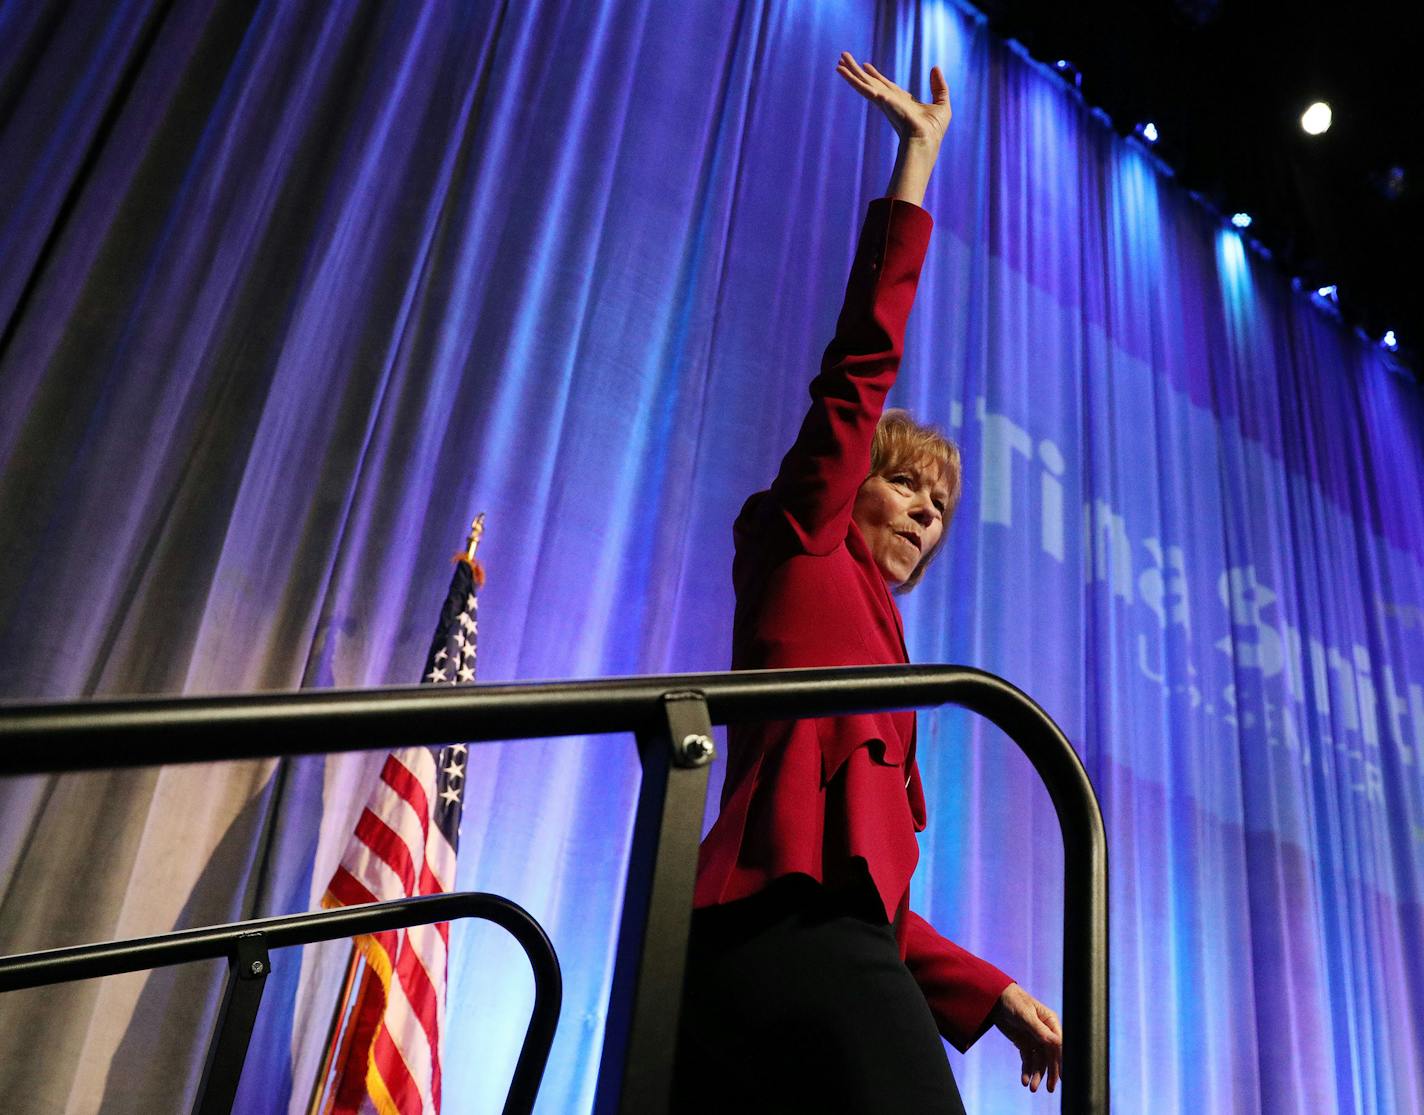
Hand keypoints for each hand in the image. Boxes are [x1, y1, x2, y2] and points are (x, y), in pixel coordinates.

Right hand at [834, 52, 950, 151]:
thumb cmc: (934, 130)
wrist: (925, 140)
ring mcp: (883, 100)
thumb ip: (939, 86)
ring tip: (839, 61)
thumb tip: (935, 67)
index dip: (875, 75)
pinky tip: (842, 71)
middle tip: (845, 59)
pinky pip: (863, 87)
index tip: (866, 66)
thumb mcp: (942, 103)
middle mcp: (889, 100)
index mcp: (901, 101)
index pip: (885, 85)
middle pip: (870, 82)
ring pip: (863, 83)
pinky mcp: (880, 100)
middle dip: (857, 71)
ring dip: (850, 72)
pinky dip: (852, 79)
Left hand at [991, 982, 1062, 1092]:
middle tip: (1050, 1089)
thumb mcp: (1025, 1014)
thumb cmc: (1013, 1000)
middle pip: (1051, 1056)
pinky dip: (1026, 1070)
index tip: (1060, 1077)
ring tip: (1031, 1088)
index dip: (1060, 1061)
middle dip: (1050, 1073)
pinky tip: (1023, 1080)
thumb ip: (1039, 1029)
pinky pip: (1027, 1060)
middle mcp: (1045, 1033)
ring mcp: (1035, 1039)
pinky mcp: (1024, 1044)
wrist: (994, 998)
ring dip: (1036, 1075)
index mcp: (1050, 1022)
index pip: (1058, 1045)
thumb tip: (1056, 1043)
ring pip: (1039, 1061)